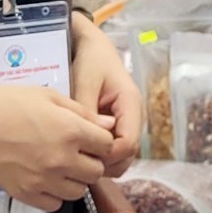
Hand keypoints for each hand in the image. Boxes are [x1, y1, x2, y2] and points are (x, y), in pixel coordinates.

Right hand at [0, 85, 115, 212]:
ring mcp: (44, 180)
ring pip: (79, 192)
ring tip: (61, 165)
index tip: (92, 137)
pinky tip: (46, 178)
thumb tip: (108, 124)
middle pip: (97, 172)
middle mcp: (62, 159)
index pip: (108, 145)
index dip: (101, 140)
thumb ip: (82, 112)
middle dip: (91, 161)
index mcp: (70, 131)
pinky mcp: (27, 194)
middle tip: (77, 151)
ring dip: (75, 179)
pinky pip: (55, 204)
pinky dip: (55, 194)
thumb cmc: (4, 105)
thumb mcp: (47, 96)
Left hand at [70, 14, 140, 177]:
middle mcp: (133, 118)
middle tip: (78, 163)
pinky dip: (99, 156)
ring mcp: (126, 124)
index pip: (129, 143)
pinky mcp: (116, 127)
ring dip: (103, 162)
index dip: (109, 155)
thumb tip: (85, 139)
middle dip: (106, 164)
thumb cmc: (91, 61)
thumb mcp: (85, 81)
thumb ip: (86, 110)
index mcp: (131, 105)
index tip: (85, 156)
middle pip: (128, 155)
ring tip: (77, 159)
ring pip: (121, 156)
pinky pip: (113, 149)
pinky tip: (80, 153)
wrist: (93, 48)